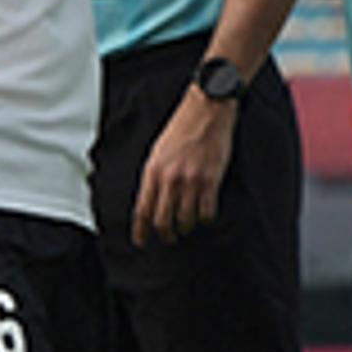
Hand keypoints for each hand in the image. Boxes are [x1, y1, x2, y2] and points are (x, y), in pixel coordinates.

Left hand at [133, 90, 233, 244]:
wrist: (207, 109)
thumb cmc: (183, 127)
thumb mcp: (159, 151)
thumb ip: (155, 176)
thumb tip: (152, 200)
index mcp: (153, 171)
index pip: (142, 210)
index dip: (140, 231)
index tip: (141, 242)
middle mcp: (170, 179)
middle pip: (162, 220)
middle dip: (165, 234)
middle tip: (170, 238)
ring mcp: (191, 180)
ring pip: (185, 220)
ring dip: (186, 228)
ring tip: (188, 227)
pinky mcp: (211, 180)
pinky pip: (207, 211)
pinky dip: (206, 219)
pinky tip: (206, 216)